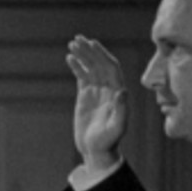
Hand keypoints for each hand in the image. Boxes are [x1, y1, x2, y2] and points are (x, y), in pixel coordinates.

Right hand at [66, 35, 127, 170]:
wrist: (96, 151)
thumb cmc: (107, 142)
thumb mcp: (116, 128)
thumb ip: (121, 110)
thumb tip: (121, 91)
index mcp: (118, 92)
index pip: (111, 68)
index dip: (102, 55)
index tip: (92, 44)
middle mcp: (109, 89)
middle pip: (100, 64)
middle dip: (90, 51)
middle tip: (78, 39)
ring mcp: (97, 91)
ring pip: (91, 68)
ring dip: (83, 55)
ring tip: (72, 43)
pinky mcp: (86, 96)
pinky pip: (83, 77)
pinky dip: (77, 66)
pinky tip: (70, 58)